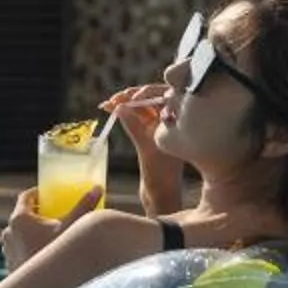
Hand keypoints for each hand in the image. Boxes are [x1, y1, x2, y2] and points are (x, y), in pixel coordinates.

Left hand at [1, 185, 102, 271]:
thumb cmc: (58, 255)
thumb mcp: (73, 228)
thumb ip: (84, 206)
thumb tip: (98, 188)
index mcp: (19, 219)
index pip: (26, 197)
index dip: (38, 193)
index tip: (49, 195)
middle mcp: (8, 232)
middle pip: (22, 215)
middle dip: (37, 214)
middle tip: (53, 215)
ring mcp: (7, 250)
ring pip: (19, 233)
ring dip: (31, 231)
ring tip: (49, 235)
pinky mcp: (10, 264)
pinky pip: (18, 249)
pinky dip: (28, 246)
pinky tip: (42, 252)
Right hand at [101, 82, 185, 215]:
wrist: (160, 194)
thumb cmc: (160, 175)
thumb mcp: (145, 148)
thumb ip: (134, 127)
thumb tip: (120, 107)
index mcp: (179, 121)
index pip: (164, 96)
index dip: (146, 93)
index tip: (130, 97)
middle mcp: (172, 120)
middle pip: (151, 99)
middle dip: (131, 97)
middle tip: (115, 98)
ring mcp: (161, 126)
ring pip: (142, 107)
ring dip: (125, 103)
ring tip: (109, 103)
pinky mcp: (150, 133)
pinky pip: (137, 117)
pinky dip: (124, 112)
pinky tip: (110, 109)